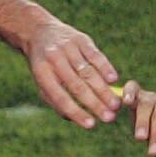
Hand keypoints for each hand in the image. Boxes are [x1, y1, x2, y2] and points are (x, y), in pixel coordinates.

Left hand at [23, 12, 123, 128]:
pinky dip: (105, 68)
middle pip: (77, 86)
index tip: (91, 125)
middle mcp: (54, 60)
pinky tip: (114, 80)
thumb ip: (57, 101)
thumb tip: (76, 119)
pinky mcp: (81, 39)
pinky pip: (95, 55)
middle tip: (110, 118)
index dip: (77, 112)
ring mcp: (68, 48)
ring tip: (116, 105)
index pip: (61, 97)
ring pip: (89, 72)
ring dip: (104, 90)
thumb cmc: (44, 65)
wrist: (39, 31)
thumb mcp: (42, 82)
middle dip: (95, 104)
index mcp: (42, 73)